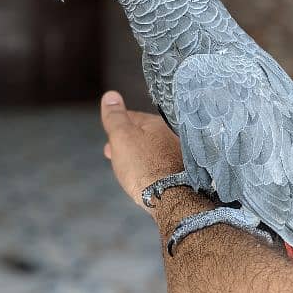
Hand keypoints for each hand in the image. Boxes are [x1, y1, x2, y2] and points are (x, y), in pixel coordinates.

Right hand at [101, 91, 183, 209]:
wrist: (170, 197)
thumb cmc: (144, 166)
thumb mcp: (122, 137)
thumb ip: (115, 117)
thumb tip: (110, 95)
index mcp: (157, 123)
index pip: (132, 117)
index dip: (117, 126)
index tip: (109, 139)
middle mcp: (172, 134)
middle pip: (144, 134)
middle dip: (127, 143)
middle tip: (113, 155)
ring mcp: (179, 153)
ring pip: (153, 149)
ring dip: (139, 156)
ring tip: (128, 168)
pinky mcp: (183, 171)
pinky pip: (162, 163)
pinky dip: (151, 166)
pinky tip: (146, 176)